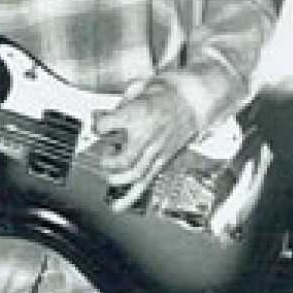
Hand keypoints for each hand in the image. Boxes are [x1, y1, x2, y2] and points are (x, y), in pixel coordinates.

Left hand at [92, 86, 197, 210]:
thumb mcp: (141, 86)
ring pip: (134, 174)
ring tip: (109, 175)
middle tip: (104, 155)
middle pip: (122, 159)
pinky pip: (146, 182)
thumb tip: (102, 114)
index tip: (96, 126)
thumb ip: (120, 101)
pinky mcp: (163, 159)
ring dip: (117, 178)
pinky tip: (119, 206)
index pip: (106, 125)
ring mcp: (157, 150)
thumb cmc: (170, 90)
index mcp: (139, 113)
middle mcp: (148, 135)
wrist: (197, 99)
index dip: (97, 126)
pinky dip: (130, 197)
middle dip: (108, 161)